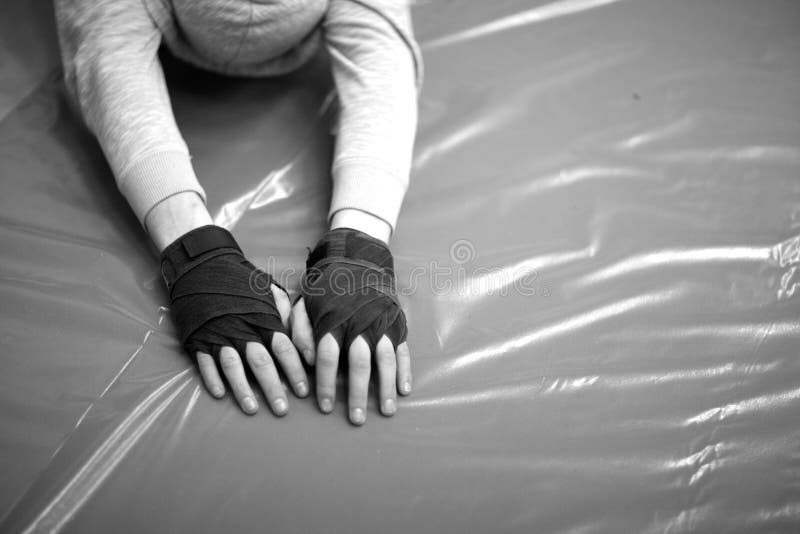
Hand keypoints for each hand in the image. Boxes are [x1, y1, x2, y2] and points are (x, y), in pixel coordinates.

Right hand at [161, 225, 307, 415]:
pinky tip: (220, 395)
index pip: (283, 347)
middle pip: (260, 362)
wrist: (203, 265)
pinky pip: (205, 362)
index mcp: (262, 317)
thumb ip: (285, 313)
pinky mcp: (198, 337)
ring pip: (232, 366)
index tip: (303, 390)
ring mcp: (218, 334)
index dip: (294, 369)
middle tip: (283, 410)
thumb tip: (301, 337)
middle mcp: (241, 328)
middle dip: (273, 387)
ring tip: (253, 409)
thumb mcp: (268, 290)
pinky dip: (212, 379)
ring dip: (242, 389)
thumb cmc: (241, 281)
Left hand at [289, 227, 411, 424]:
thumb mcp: (305, 303)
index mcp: (334, 320)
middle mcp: (360, 324)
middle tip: (357, 419)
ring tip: (387, 411)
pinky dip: (405, 371)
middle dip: (359, 393)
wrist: (359, 259)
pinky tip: (404, 390)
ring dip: (387, 387)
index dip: (327, 384)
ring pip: (386, 359)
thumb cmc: (327, 288)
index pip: (329, 357)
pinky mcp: (398, 324)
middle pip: (360, 363)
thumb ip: (300, 330)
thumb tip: (306, 359)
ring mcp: (382, 324)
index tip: (325, 406)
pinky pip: (403, 350)